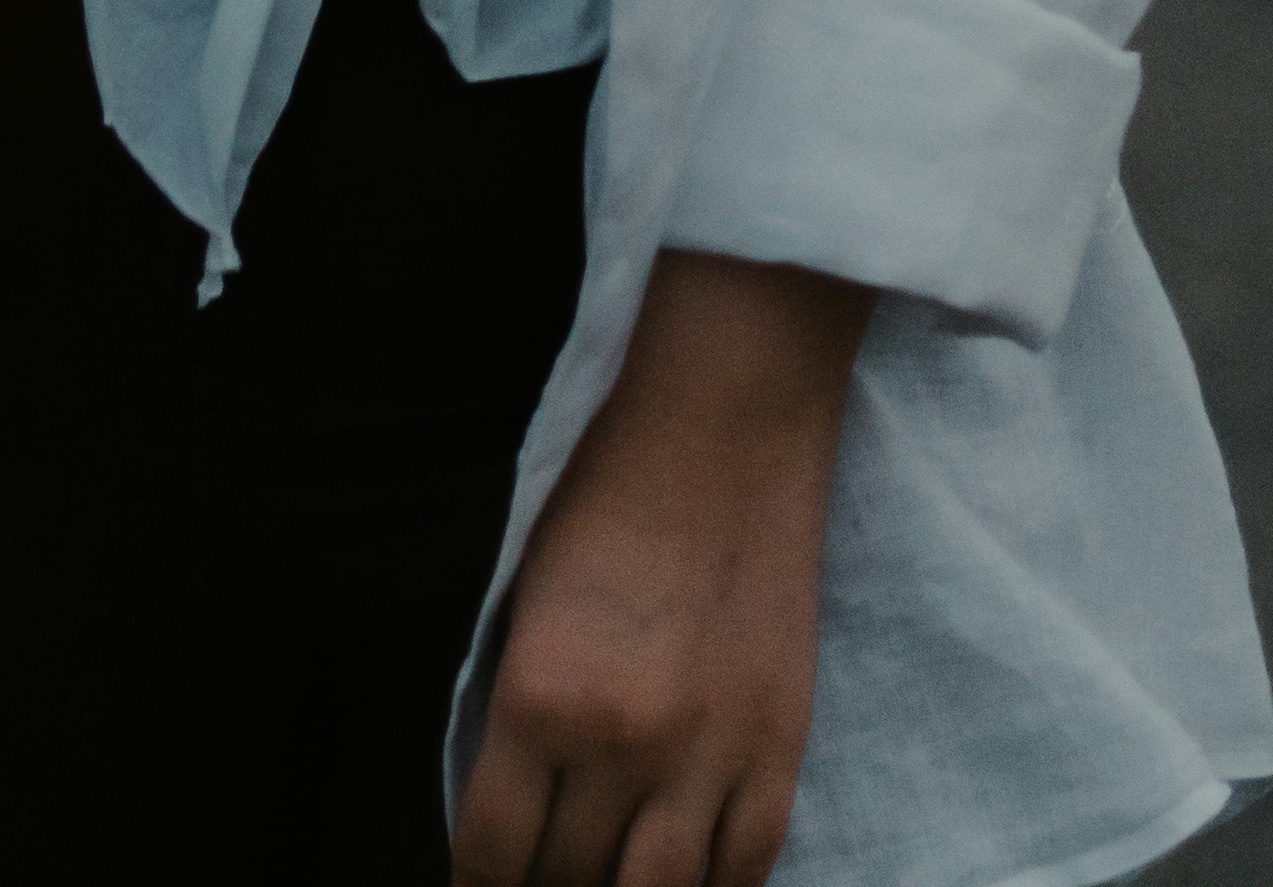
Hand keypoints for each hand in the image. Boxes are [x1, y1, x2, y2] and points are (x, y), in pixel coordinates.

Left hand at [456, 251, 863, 886]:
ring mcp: (709, 755)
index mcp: (537, 701)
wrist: (724, 431)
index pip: (493, 857)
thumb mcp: (522, 606)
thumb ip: (514, 720)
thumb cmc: (606, 500)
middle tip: (544, 876)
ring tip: (604, 881)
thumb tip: (508, 819)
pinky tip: (683, 884)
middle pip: (569, 884)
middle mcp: (620, 745)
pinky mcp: (779, 750)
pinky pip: (745, 872)